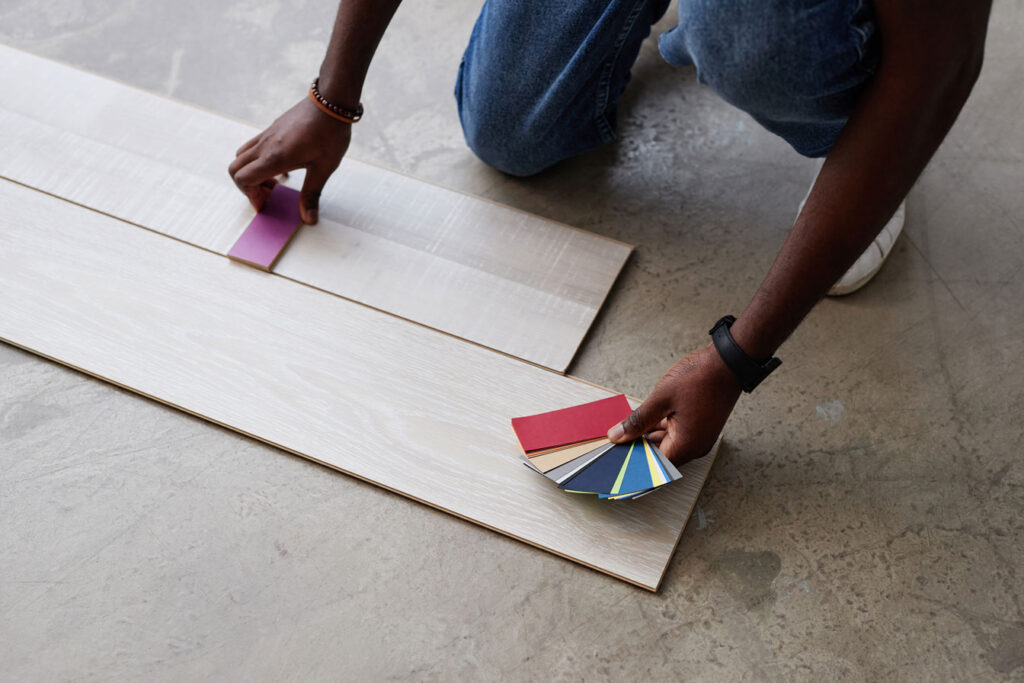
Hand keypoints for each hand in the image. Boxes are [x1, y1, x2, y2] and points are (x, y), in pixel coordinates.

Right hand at [228, 97, 350, 223]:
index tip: (267, 203)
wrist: (330, 102)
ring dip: (252, 172)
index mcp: (275, 157)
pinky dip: (259, 160)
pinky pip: (254, 147)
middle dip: (247, 186)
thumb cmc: (329, 134)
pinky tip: (283, 166)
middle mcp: (265, 145)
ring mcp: (266, 135)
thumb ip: (312, 194)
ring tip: (276, 181)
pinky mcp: (272, 129)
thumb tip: (308, 219)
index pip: (243, 178)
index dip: (250, 195)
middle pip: (235, 168)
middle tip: (269, 194)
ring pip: (242, 156)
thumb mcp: (323, 168)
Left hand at [607, 344, 741, 463]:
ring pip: (668, 443)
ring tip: (629, 425)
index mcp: (686, 446)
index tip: (617, 454)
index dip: (633, 460)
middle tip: (618, 437)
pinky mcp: (700, 426)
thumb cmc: (699, 378)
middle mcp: (695, 447)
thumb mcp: (661, 399)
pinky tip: (647, 417)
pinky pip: (677, 433)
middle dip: (639, 446)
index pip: (654, 465)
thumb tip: (618, 435)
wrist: (727, 362)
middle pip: (661, 455)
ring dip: (649, 435)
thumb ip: (638, 420)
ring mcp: (700, 437)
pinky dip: (661, 427)